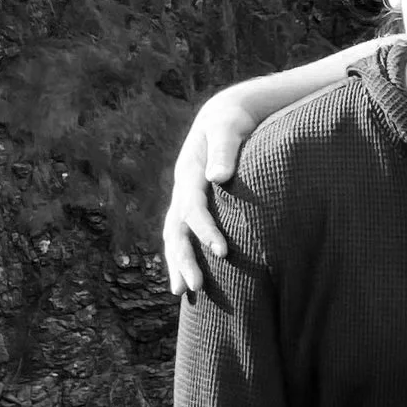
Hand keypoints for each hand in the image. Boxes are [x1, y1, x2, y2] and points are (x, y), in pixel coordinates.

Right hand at [162, 93, 259, 293]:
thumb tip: (217, 177)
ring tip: (182, 291)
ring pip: (173, 235)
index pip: (193, 208)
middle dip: (184, 258)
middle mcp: (182, 188)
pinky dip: (182, 255)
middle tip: (195, 287)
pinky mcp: (192, 204)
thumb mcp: (229, 128)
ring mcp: (184, 197)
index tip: (223, 252)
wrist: (223, 115)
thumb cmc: (232, 121)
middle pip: (175, 228)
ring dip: (177, 263)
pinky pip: (182, 234)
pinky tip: (187, 276)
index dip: (206, 230)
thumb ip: (225, 150)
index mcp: (189, 172)